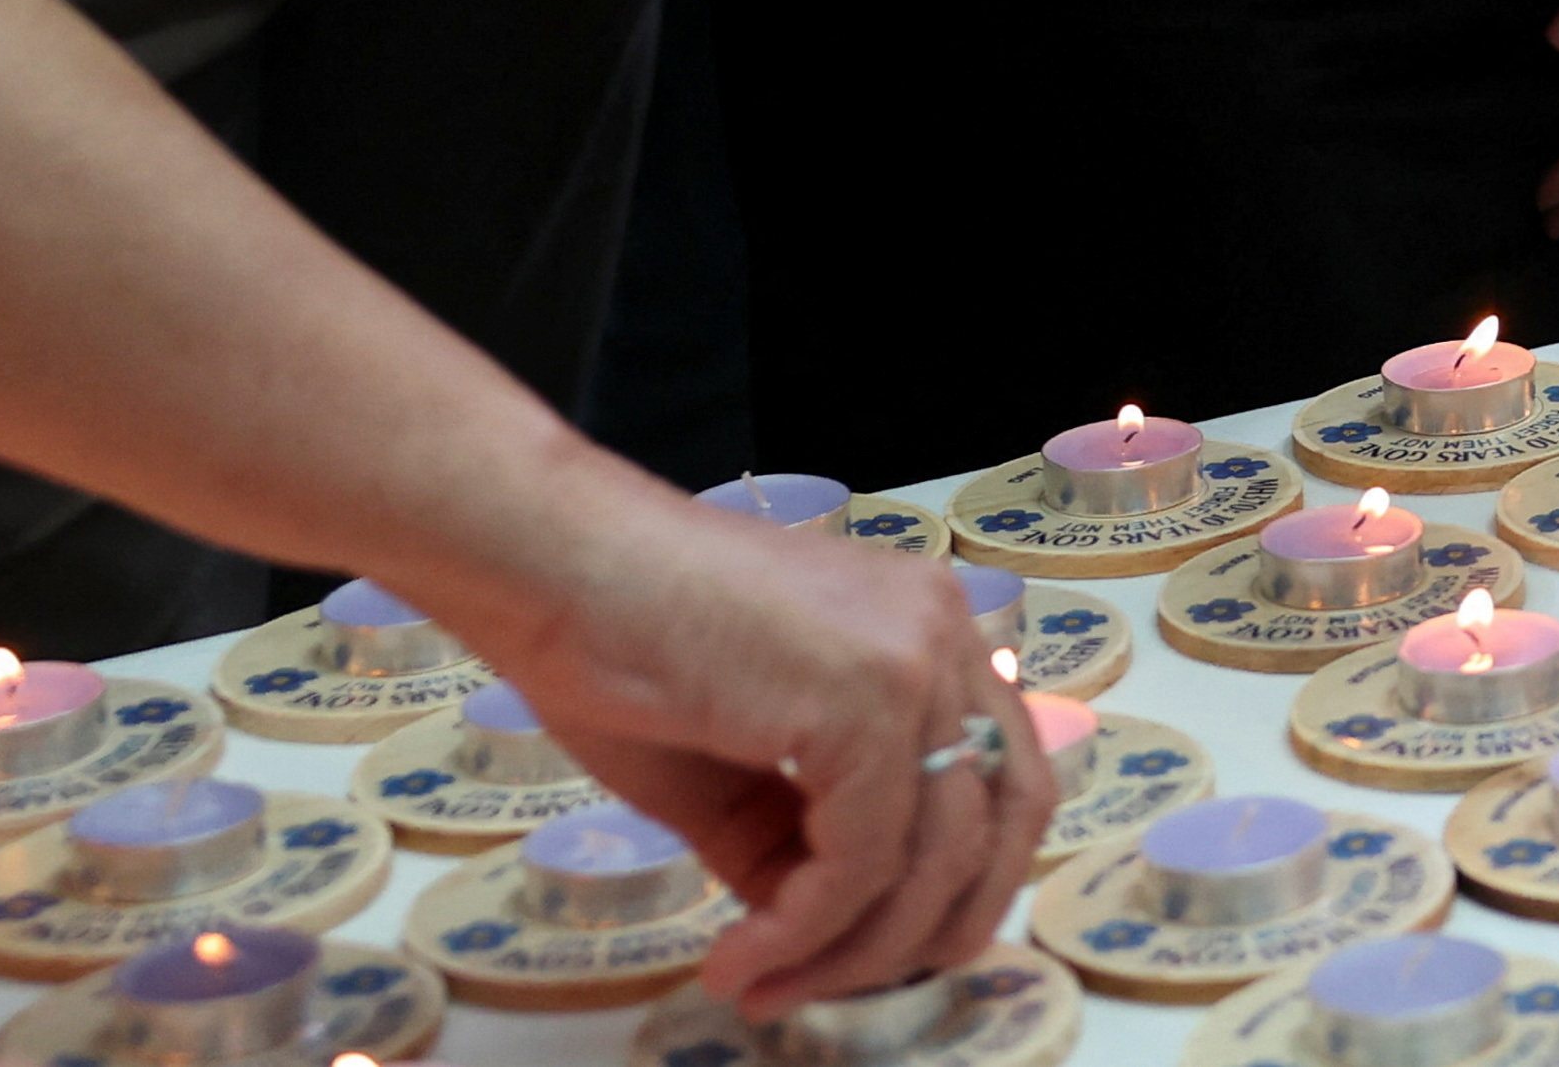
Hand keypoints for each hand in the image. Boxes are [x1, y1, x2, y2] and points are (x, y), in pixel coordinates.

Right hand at [428, 482, 1041, 1013]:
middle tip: (834, 989)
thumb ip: (797, 839)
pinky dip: (804, 930)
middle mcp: (945, 634)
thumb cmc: (625, 646)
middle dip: (924, 934)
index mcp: (930, 634)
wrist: (555, 567)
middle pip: (1000, 825)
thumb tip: (821, 933)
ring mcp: (916, 660)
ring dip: (851, 952)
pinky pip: (860, 859)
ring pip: (934, 857)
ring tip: (763, 986)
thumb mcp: (737, 768)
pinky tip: (740, 958)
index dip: (955, 888)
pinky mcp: (867, 698)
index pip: (1003, 782)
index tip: (868, 953)